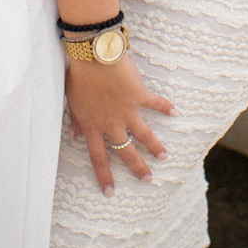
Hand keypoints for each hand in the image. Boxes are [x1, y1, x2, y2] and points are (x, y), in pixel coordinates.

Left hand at [65, 52, 172, 193]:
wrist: (93, 55)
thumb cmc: (79, 74)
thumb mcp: (72, 99)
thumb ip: (77, 119)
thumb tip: (74, 134)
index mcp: (93, 125)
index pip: (98, 157)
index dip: (104, 175)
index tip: (110, 191)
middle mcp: (111, 123)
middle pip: (125, 152)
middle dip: (137, 167)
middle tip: (147, 179)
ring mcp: (127, 110)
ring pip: (143, 135)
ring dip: (154, 146)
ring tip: (164, 156)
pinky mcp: (139, 95)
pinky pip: (155, 103)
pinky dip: (165, 107)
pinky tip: (174, 112)